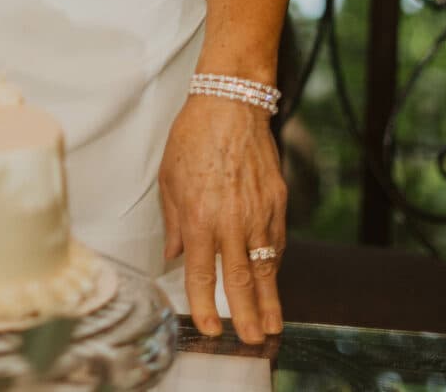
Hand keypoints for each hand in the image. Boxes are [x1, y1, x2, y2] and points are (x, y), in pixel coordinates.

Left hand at [158, 93, 286, 343]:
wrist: (230, 105)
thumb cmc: (193, 138)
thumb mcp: (168, 180)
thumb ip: (173, 222)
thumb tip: (174, 255)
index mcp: (198, 218)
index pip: (200, 274)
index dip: (204, 305)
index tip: (210, 327)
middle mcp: (231, 221)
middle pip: (239, 280)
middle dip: (246, 315)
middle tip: (253, 340)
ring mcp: (258, 212)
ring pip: (265, 266)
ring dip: (269, 298)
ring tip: (273, 323)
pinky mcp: (277, 202)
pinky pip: (276, 241)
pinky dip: (274, 263)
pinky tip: (272, 278)